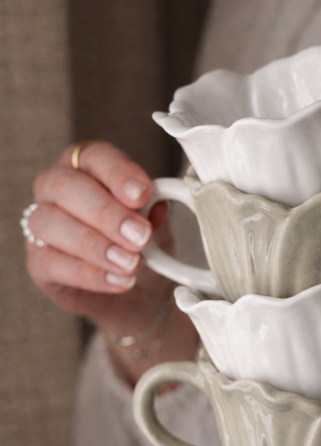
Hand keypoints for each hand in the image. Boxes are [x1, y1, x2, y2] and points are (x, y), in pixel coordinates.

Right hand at [26, 141, 197, 377]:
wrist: (134, 289)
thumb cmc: (138, 242)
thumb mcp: (154, 223)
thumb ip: (152, 212)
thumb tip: (157, 206)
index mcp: (88, 166)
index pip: (96, 156)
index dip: (118, 173)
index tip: (142, 195)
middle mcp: (56, 188)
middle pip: (66, 186)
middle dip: (106, 213)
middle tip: (140, 236)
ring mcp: (41, 224)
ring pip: (50, 223)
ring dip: (95, 246)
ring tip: (131, 263)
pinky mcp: (37, 262)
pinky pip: (51, 263)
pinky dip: (90, 274)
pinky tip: (119, 280)